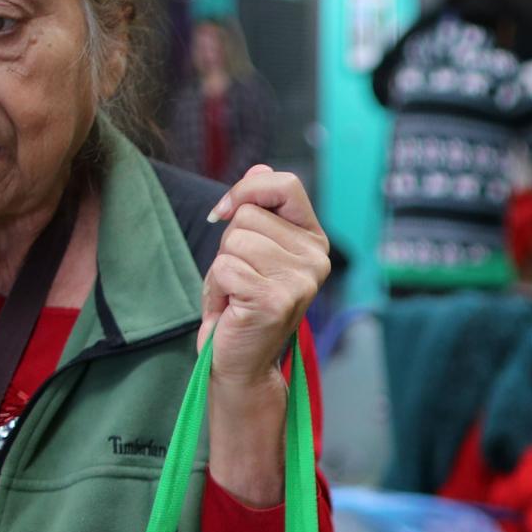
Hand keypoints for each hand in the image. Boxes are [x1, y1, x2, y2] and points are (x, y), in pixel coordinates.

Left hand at [200, 166, 331, 389]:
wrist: (242, 364)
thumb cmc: (242, 305)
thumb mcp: (252, 251)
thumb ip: (259, 209)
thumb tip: (261, 167)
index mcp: (314, 241)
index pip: (285, 184)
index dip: (247, 190)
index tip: (224, 212)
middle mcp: (315, 259)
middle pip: (248, 215)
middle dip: (228, 245)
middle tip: (238, 279)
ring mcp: (299, 281)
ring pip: (234, 241)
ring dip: (220, 270)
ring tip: (234, 296)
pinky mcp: (275, 300)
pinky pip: (225, 269)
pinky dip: (216, 290)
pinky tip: (231, 310)